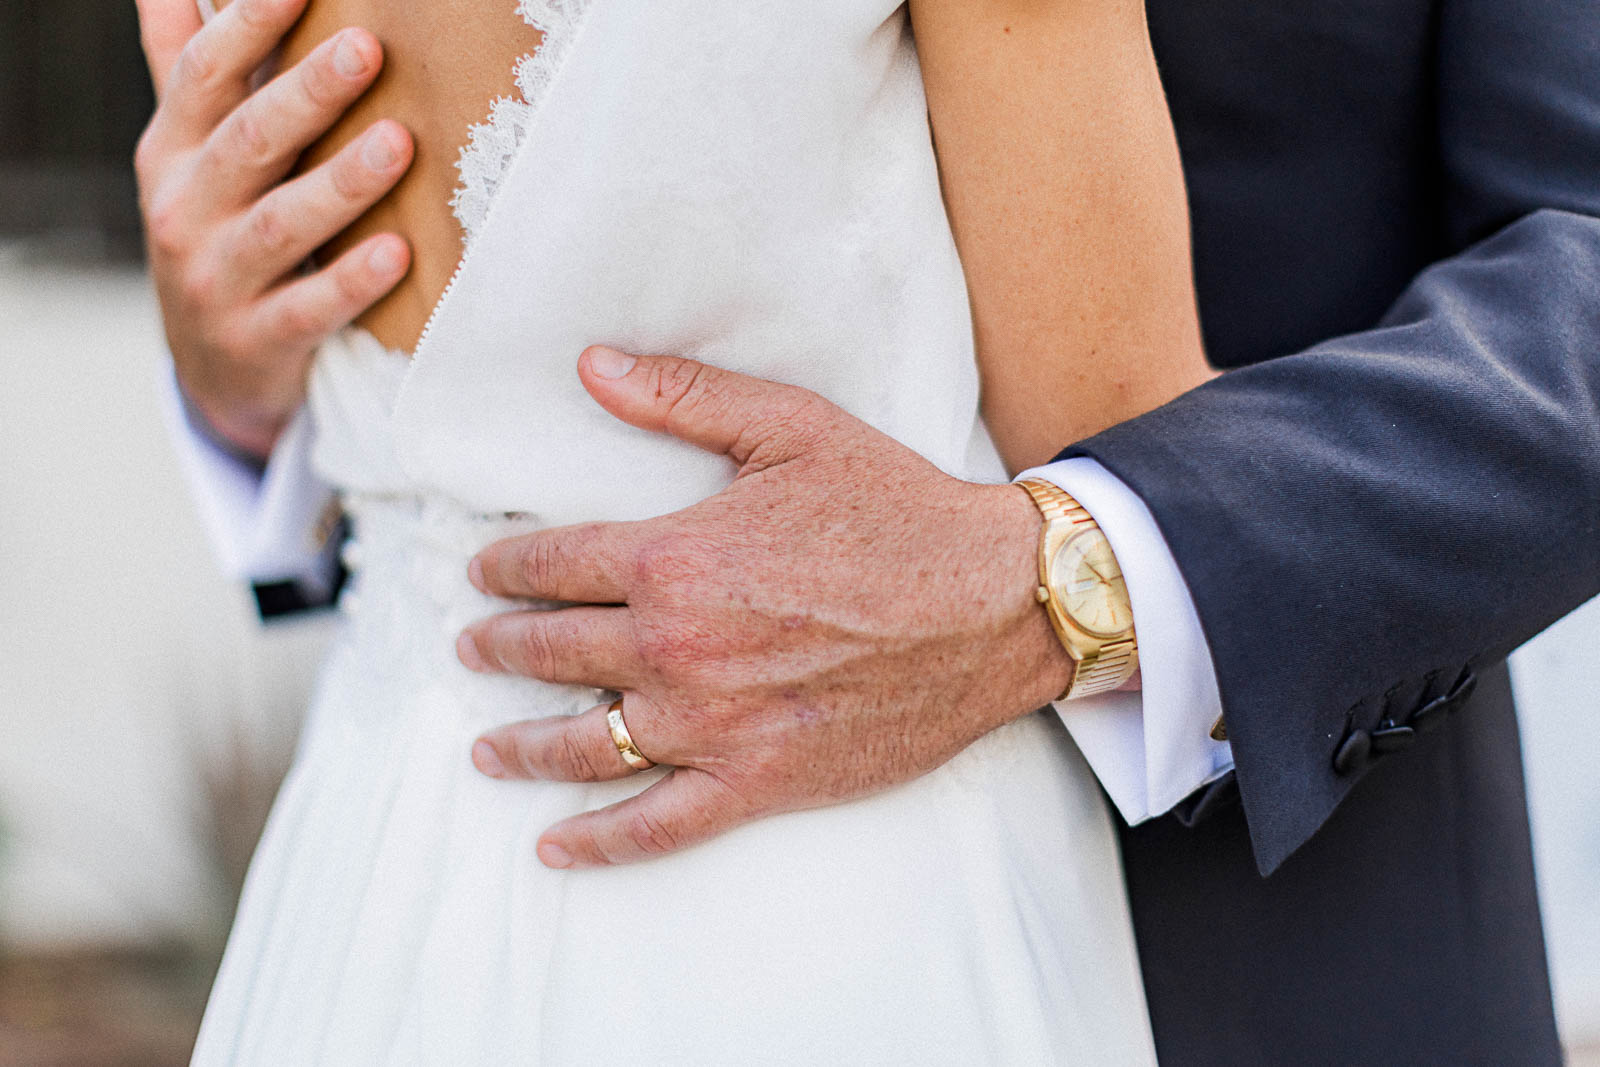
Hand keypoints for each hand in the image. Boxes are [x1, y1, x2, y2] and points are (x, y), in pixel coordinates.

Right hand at [134, 0, 413, 458]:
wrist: (212, 370)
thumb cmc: (219, 235)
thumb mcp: (192, 157)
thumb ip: (189, 72)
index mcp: (172, 151)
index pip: (204, 77)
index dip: (247, 26)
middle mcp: (185, 210)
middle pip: (249, 141)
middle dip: (307, 94)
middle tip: (368, 49)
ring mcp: (217, 279)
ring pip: (282, 224)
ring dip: (341, 183)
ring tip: (397, 142)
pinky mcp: (259, 341)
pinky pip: (311, 308)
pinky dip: (353, 281)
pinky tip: (400, 252)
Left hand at [460, 347, 1077, 868]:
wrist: (996, 604)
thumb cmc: (898, 510)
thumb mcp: (793, 428)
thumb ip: (683, 398)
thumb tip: (591, 365)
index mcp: (675, 560)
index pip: (555, 565)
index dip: (506, 568)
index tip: (482, 574)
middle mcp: (676, 649)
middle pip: (554, 652)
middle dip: (501, 647)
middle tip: (473, 649)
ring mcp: (712, 725)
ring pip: (585, 745)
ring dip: (523, 746)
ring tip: (485, 748)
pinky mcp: (756, 782)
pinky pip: (656, 826)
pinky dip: (599, 844)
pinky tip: (554, 846)